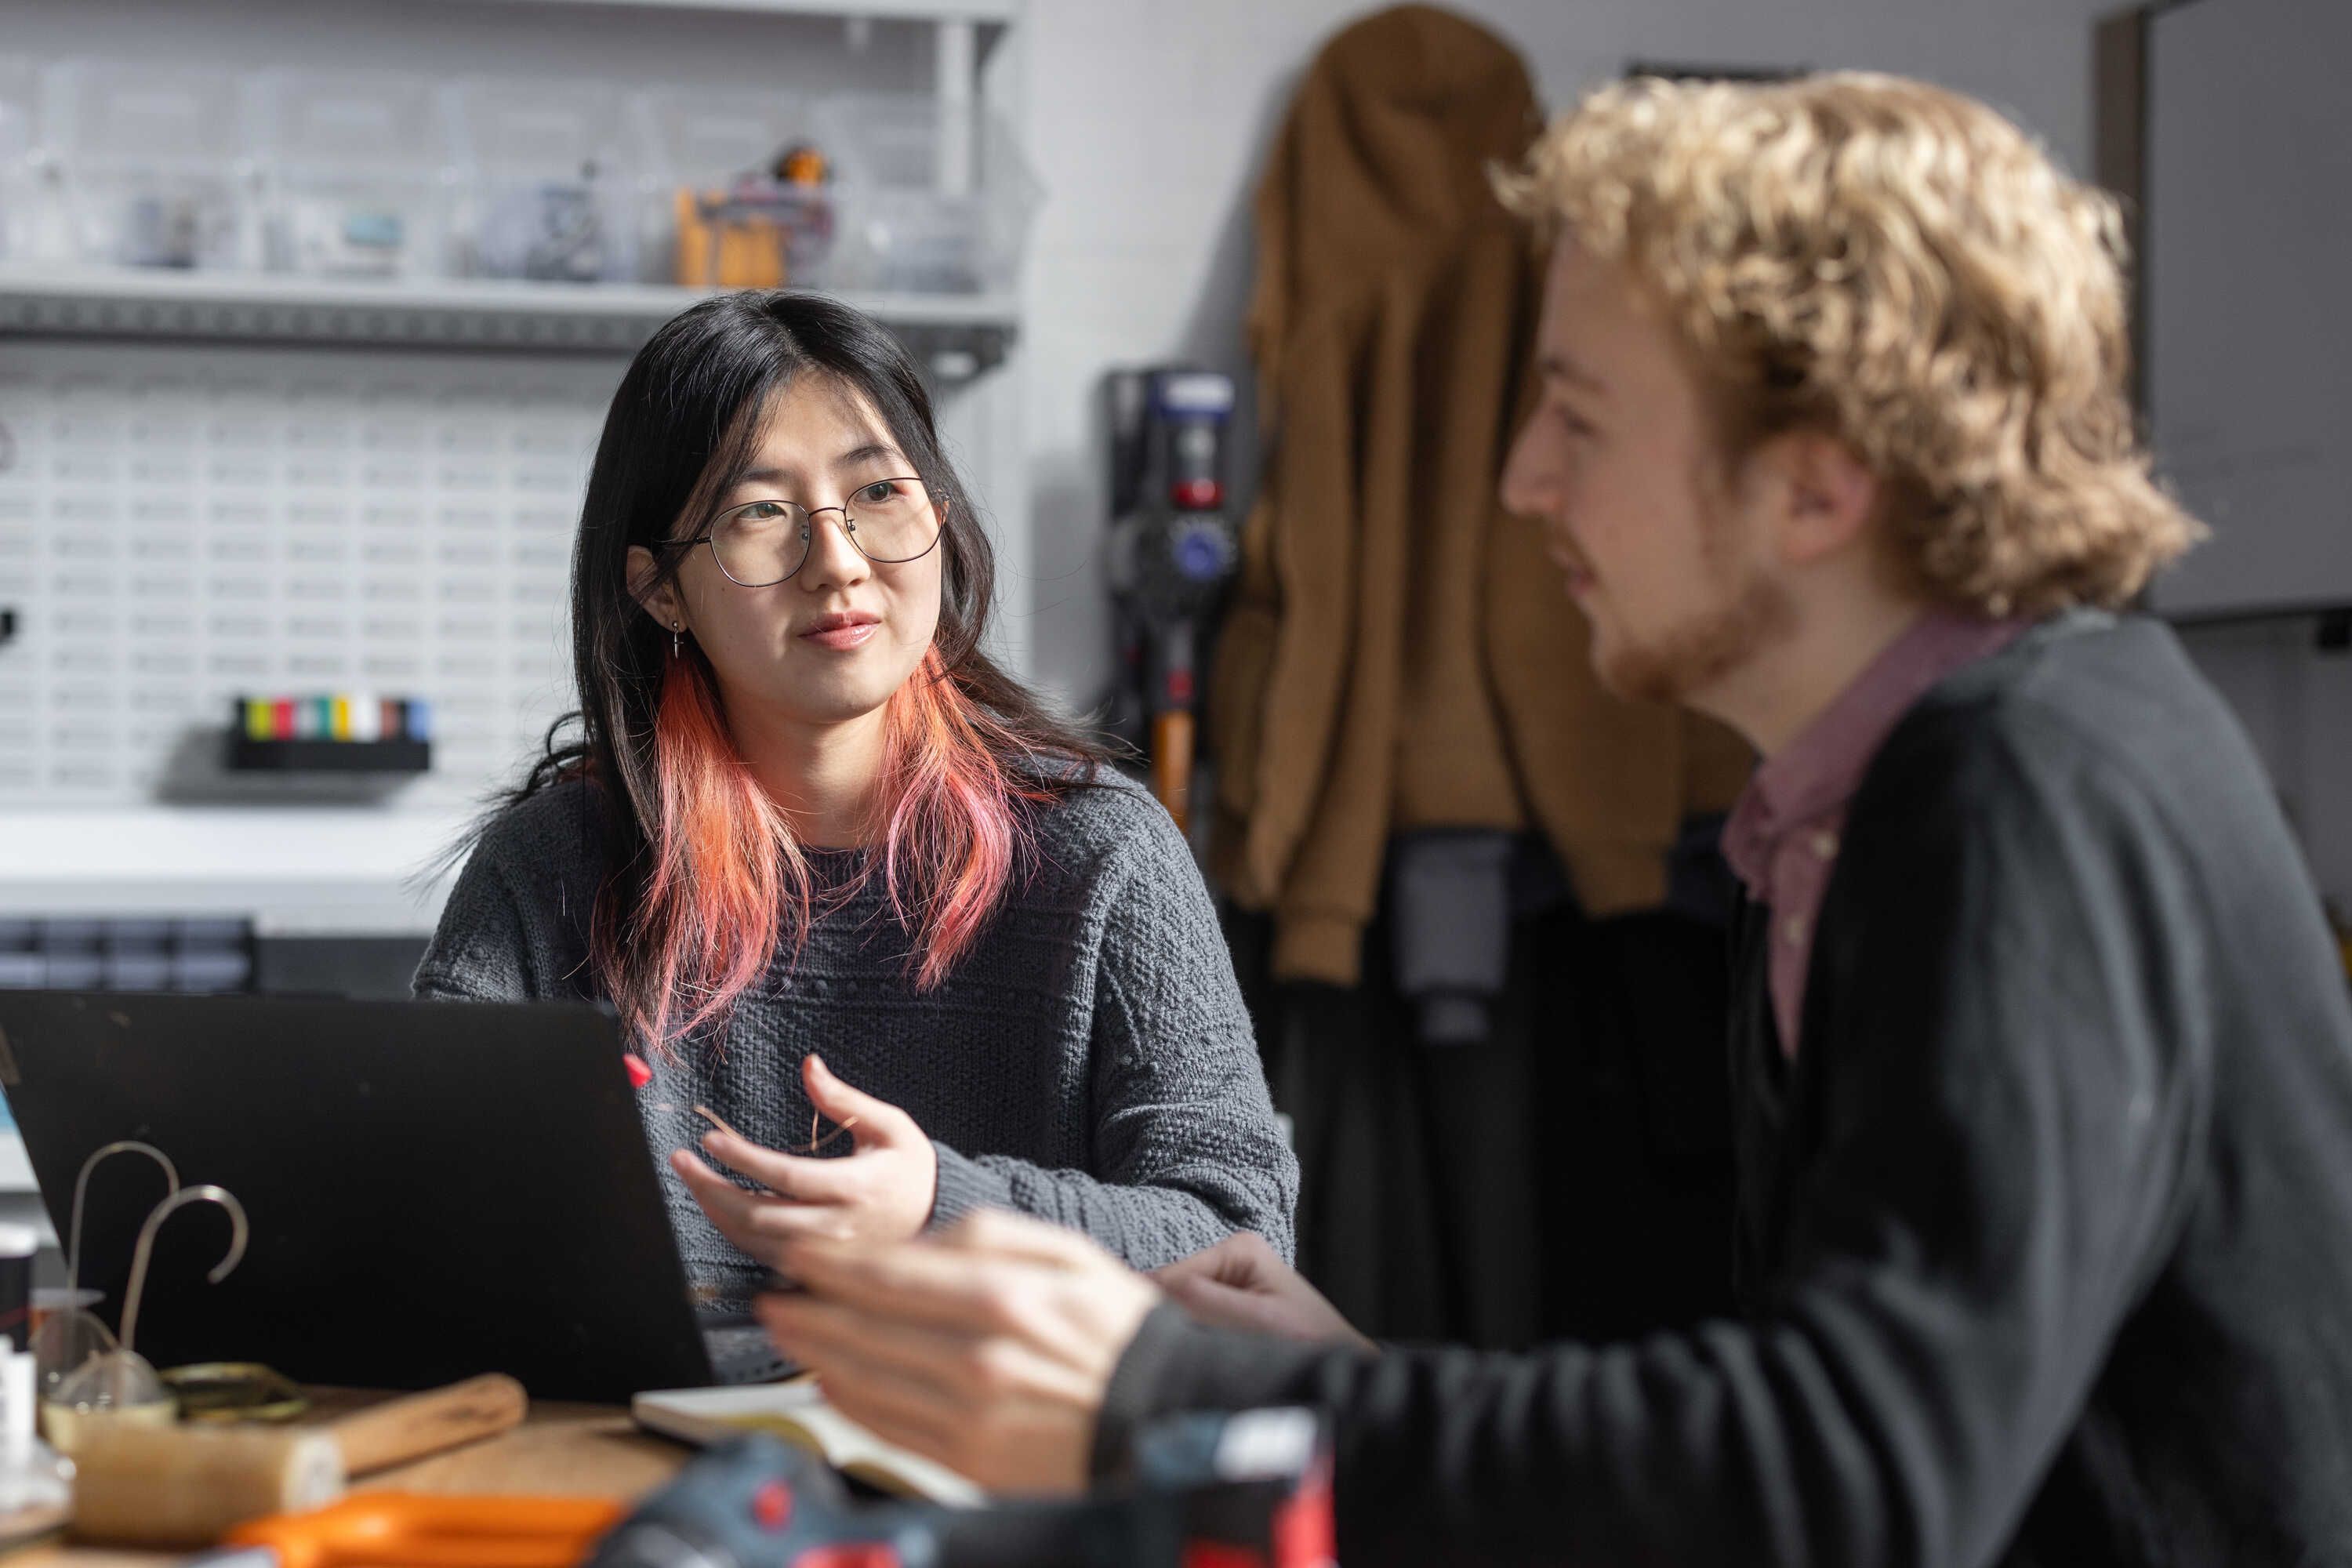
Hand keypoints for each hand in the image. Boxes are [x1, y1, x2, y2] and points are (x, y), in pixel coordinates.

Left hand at [670, 1055, 938, 1268]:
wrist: (937, 1219)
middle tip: (682, 1162)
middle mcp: (840, 1227)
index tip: (709, 1140)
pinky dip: (733, 1230)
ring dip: (715, 1210)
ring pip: (754, 1240)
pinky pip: (761, 1254)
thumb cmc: (910, 1167)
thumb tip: (809, 1064)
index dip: (743, 1159)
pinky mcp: (818, 1269)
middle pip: (759, 1215)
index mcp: (858, 1186)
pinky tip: (718, 1204)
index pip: (787, 1175)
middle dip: (711, 1188)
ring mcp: (827, 1255)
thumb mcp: (889, 1124)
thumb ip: (845, 1098)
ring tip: (693, 1179)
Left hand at [757, 1209, 1161, 1495]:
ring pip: (864, 1379)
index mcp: (1002, 1295)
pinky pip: (886, 1426)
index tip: (797, 1255)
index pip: (886, 1275)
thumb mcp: (1065, 1252)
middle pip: (862, 1327)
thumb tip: (913, 1245)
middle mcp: (977, 1356)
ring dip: (813, 1352)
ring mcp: (969, 1414)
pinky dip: (847, 1402)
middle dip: (806, 1307)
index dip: (829, 1264)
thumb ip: (986, 1235)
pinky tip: (828, 1382)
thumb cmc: (1115, 1327)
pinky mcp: (968, 1459)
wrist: (1162, 1409)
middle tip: (771, 1294)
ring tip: (786, 1332)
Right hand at [1151, 1231, 1374, 1350]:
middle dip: (1174, 1323)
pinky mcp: (1231, 1308)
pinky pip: (1196, 1323)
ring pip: (1182, 1310)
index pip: (1171, 1275)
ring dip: (1185, 1335)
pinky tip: (1210, 1358)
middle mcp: (1230, 1258)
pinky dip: (1196, 1342)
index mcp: (1237, 1248)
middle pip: (1174, 1292)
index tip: (1147, 1342)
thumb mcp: (1255, 1319)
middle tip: (1187, 1354)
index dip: (1154, 1307)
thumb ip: (1202, 1300)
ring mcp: (1230, 1284)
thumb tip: (1144, 1287)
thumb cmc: (1309, 1341)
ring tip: (1204, 1359)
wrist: (1342, 1367)